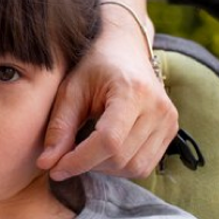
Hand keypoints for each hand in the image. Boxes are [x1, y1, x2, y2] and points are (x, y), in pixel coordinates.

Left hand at [37, 21, 177, 179]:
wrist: (124, 49)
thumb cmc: (94, 67)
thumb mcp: (70, 90)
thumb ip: (59, 127)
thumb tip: (47, 164)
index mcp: (133, 92)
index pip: (108, 141)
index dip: (79, 160)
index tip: (55, 169)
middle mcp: (158, 108)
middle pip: (120, 158)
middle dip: (88, 164)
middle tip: (67, 155)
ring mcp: (168, 120)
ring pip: (134, 167)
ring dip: (104, 168)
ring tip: (87, 150)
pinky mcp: (171, 130)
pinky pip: (145, 166)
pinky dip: (121, 166)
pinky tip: (106, 150)